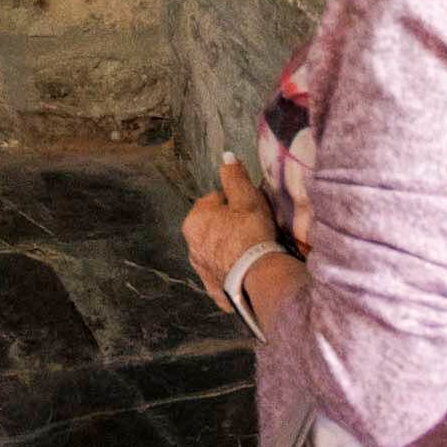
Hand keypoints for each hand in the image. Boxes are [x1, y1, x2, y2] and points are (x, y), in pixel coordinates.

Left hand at [181, 153, 280, 306]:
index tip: (250, 210)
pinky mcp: (212, 289)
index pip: (215, 200)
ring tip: (252, 250)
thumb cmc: (250, 233)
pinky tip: (247, 269)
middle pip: (214, 226)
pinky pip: (223, 272)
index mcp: (194, 220)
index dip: (235, 203)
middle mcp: (191, 245)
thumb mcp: (246, 198)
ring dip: (230, 248)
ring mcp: (200, 269)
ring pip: (217, 250)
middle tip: (253, 229)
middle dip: (230, 225)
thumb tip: (226, 157)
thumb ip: (234, 177)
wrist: (255, 279)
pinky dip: (233, 270)